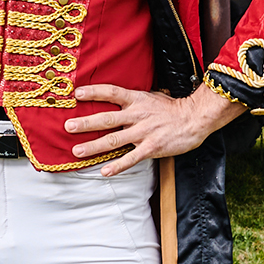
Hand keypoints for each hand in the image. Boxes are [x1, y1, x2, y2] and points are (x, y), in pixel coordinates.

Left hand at [63, 83, 245, 175]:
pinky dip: (117, 166)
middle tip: (68, 126)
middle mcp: (137, 115)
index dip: (94, 92)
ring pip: (114, 140)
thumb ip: (134, 100)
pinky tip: (105, 172)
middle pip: (106, 119)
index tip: (77, 94)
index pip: (111, 92)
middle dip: (86, 123)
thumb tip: (116, 99)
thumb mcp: (152, 97)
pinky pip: (131, 158)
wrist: (195, 118)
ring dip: (94, 146)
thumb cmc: (172, 109)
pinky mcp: (151, 147)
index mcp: (137, 100)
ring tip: (77, 151)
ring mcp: (143, 132)